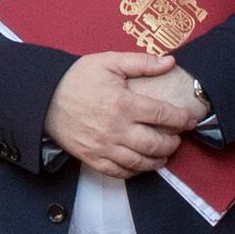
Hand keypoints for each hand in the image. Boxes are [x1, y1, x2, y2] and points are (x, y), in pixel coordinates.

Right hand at [46, 51, 205, 178]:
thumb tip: (170, 61)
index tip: (190, 120)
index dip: (181, 119)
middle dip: (172, 143)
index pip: (162, 115)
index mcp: (123, 103)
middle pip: (155, 144)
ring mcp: (104, 147)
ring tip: (164, 153)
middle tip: (177, 138)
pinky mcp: (92, 158)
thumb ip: (141, 63)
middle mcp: (116, 129)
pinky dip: (134, 171)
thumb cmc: (77, 78)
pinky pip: (119, 172)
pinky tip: (141, 164)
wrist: (44, 98)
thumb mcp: (109, 62)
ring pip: (140, 162)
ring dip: (158, 160)